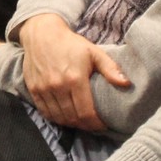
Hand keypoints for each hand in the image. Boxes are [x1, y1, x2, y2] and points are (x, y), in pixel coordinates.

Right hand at [19, 15, 131, 131]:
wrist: (42, 34)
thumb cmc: (71, 44)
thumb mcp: (94, 52)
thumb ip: (110, 68)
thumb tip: (126, 83)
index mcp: (75, 79)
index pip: (86, 112)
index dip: (96, 124)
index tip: (103, 125)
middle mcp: (58, 86)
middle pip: (72, 118)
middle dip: (85, 126)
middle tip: (94, 125)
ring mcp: (43, 89)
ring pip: (58, 118)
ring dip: (71, 124)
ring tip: (81, 122)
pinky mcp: (33, 90)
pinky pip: (45, 112)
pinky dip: (56, 118)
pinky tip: (65, 117)